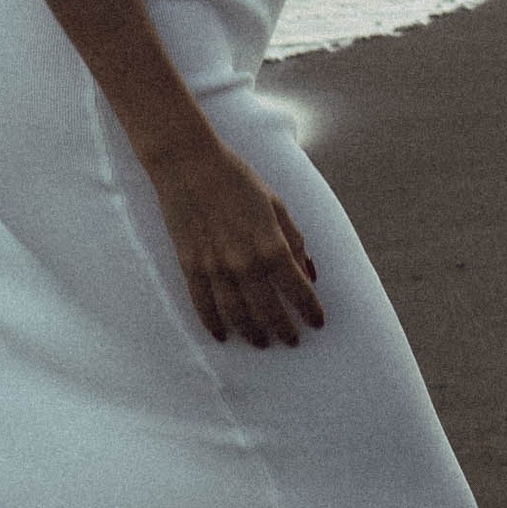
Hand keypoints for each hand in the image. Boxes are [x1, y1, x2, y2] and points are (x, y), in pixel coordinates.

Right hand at [148, 132, 324, 345]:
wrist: (189, 164)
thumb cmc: (237, 179)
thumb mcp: (275, 204)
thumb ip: (294, 239)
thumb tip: (308, 271)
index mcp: (271, 244)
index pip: (298, 290)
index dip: (310, 309)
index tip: (317, 323)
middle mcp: (245, 262)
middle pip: (269, 311)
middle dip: (283, 329)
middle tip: (291, 341)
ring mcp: (216, 268)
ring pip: (237, 315)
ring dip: (252, 333)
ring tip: (261, 342)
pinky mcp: (191, 266)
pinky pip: (204, 305)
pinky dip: (214, 324)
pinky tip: (223, 335)